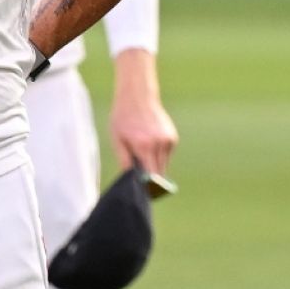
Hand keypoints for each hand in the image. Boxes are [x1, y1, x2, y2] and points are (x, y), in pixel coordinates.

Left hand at [110, 49, 178, 174]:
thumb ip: (124, 161)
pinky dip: (158, 155)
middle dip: (151, 179)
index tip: (144, 192)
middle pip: (159, 173)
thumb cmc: (122, 118)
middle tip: (141, 180)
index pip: (151, 176)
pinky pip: (166, 155)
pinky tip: (147, 143)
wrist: (137, 96)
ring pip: (163, 165)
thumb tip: (131, 180)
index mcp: (144, 146)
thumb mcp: (117, 139)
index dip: (148, 186)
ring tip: (141, 153)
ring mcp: (168, 140)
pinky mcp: (172, 138)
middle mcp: (159, 144)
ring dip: (154, 166)